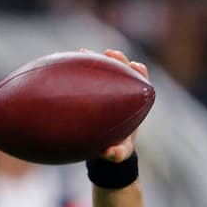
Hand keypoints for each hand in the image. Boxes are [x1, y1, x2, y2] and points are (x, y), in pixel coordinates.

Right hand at [86, 48, 149, 162]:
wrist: (105, 146)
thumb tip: (108, 153)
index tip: (134, 66)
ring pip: (104, 68)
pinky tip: (64, 63)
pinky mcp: (92, 89)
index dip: (139, 72)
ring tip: (83, 52)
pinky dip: (78, 69)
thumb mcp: (118, 154)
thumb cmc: (116, 148)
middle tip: (109, 53)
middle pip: (124, 69)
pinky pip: (86, 76)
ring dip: (95, 59)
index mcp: (134, 102)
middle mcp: (122, 92)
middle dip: (118, 59)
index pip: (141, 81)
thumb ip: (117, 154)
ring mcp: (106, 89)